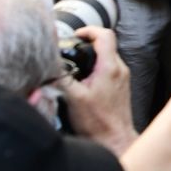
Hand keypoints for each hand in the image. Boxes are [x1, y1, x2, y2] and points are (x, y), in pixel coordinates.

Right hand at [57, 28, 134, 154]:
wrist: (114, 139)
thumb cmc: (97, 123)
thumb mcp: (72, 98)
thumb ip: (61, 77)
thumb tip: (48, 65)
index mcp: (110, 67)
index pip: (105, 35)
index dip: (89, 30)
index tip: (76, 35)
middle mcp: (119, 70)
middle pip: (105, 45)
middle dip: (87, 45)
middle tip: (72, 50)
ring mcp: (122, 78)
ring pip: (107, 58)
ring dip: (92, 58)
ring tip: (75, 65)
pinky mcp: (120, 87)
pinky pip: (109, 70)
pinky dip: (96, 69)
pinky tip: (83, 80)